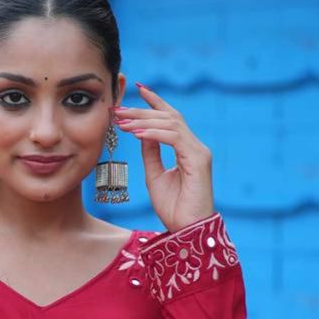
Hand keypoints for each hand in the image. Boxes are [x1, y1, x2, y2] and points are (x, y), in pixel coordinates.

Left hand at [112, 83, 213, 230]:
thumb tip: (141, 132)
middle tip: (119, 108)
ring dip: (144, 120)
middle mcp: (195, 147)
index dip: (156, 102)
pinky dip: (154, 133)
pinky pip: (175, 138)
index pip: (172, 118)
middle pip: (169, 117)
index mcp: (186, 150)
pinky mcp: (198, 160)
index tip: (139, 88)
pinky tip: (137, 132)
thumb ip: (151, 152)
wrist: (187, 230)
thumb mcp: (155, 175)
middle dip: (142, 110)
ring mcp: (199, 152)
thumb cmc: (174, 208)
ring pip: (172, 123)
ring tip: (122, 121)